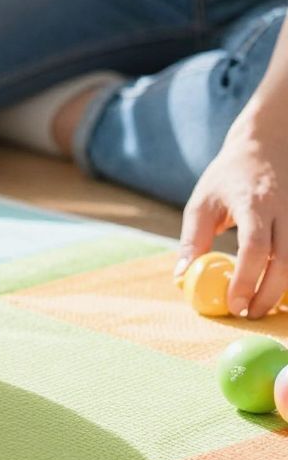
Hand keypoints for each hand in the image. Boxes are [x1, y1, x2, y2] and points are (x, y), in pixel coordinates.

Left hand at [177, 123, 287, 320]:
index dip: (246, 280)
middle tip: (250, 315)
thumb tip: (182, 278)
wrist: (268, 144)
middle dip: (269, 295)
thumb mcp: (203, 201)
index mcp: (254, 203)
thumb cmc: (229, 176)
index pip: (254, 247)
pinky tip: (280, 291)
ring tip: (263, 308)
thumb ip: (192, 239)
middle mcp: (283, 209)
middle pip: (285, 261)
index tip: (233, 305)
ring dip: (284, 291)